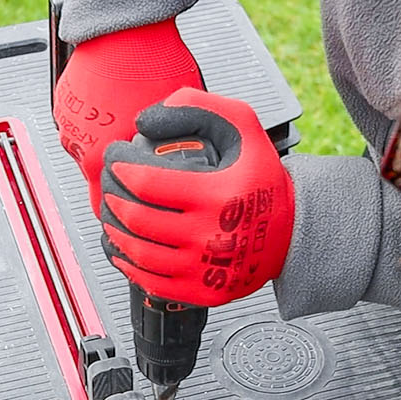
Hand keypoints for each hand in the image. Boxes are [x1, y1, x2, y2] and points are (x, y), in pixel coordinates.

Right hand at [53, 19, 202, 214]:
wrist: (126, 20)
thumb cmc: (155, 61)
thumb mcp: (178, 119)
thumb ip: (169, 156)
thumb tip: (183, 176)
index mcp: (105, 154)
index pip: (110, 202)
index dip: (129, 201)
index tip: (141, 199)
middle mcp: (81, 143)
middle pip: (98, 181)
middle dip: (120, 175)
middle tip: (141, 161)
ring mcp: (69, 123)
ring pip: (87, 153)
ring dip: (105, 147)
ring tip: (127, 126)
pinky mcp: (62, 104)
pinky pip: (79, 126)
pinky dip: (95, 122)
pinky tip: (113, 107)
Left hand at [99, 88, 294, 307]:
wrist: (292, 231)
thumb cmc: (262, 179)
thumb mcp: (243, 126)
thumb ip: (198, 107)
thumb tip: (146, 120)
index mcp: (218, 194)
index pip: (146, 182)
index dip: (118, 168)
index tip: (113, 158)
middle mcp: (211, 235)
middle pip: (136, 219)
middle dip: (111, 197)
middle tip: (108, 185)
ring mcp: (206, 268)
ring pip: (139, 253)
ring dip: (114, 231)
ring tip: (111, 213)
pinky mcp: (204, 292)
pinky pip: (152, 283)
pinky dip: (128, 265)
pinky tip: (122, 248)